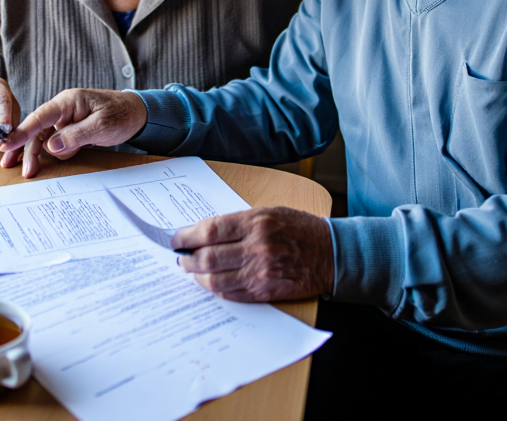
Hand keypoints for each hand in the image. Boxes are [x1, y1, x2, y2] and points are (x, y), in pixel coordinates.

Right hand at [0, 89, 146, 177]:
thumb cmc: (121, 114)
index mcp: (68, 102)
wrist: (137, 114)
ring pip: (43, 138)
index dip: (21, 130)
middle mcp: (63, 109)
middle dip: (26, 149)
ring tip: (29, 170)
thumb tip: (51, 147)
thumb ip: (76, 135)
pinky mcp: (69, 130)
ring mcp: (65, 120)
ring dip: (35, 154)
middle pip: (37, 130)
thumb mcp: (102, 126)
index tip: (6, 143)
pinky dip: (47, 153)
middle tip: (19, 168)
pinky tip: (40, 163)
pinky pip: (53, 142)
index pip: (40, 116)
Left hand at [175, 207, 332, 302]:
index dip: (186, 236)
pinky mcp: (266, 292)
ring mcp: (261, 273)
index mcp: (257, 223)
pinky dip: (216, 289)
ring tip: (193, 271)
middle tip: (180, 257)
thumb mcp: (269, 213)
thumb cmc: (299, 229)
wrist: (331, 253)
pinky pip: (231, 294)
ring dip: (198, 277)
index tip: (175, 239)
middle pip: (207, 259)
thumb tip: (203, 234)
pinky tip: (212, 282)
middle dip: (187, 259)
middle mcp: (257, 249)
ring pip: (215, 281)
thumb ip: (237, 223)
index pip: (209, 231)